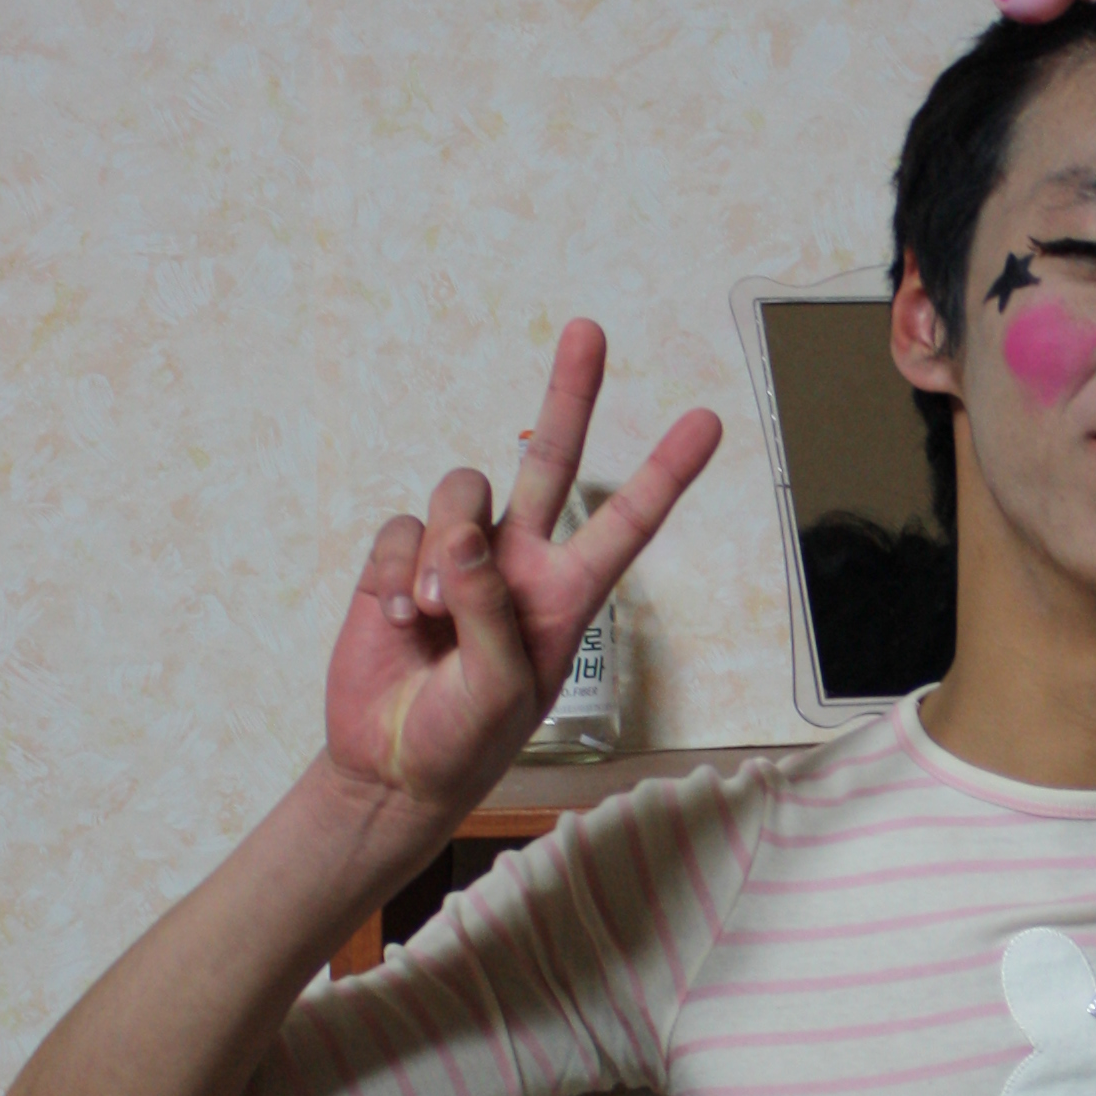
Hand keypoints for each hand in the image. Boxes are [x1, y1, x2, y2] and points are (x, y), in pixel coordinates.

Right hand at [325, 322, 721, 815]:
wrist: (390, 766)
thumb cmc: (465, 740)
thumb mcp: (503, 690)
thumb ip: (496, 610)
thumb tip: (469, 535)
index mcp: (567, 594)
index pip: (626, 523)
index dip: (666, 473)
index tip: (705, 421)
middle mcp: (519, 561)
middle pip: (551, 460)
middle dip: (569, 393)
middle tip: (589, 329)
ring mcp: (458, 557)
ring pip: (461, 489)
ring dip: (444, 549)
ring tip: (434, 615)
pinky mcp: (400, 561)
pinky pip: (402, 527)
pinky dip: (399, 572)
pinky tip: (401, 622)